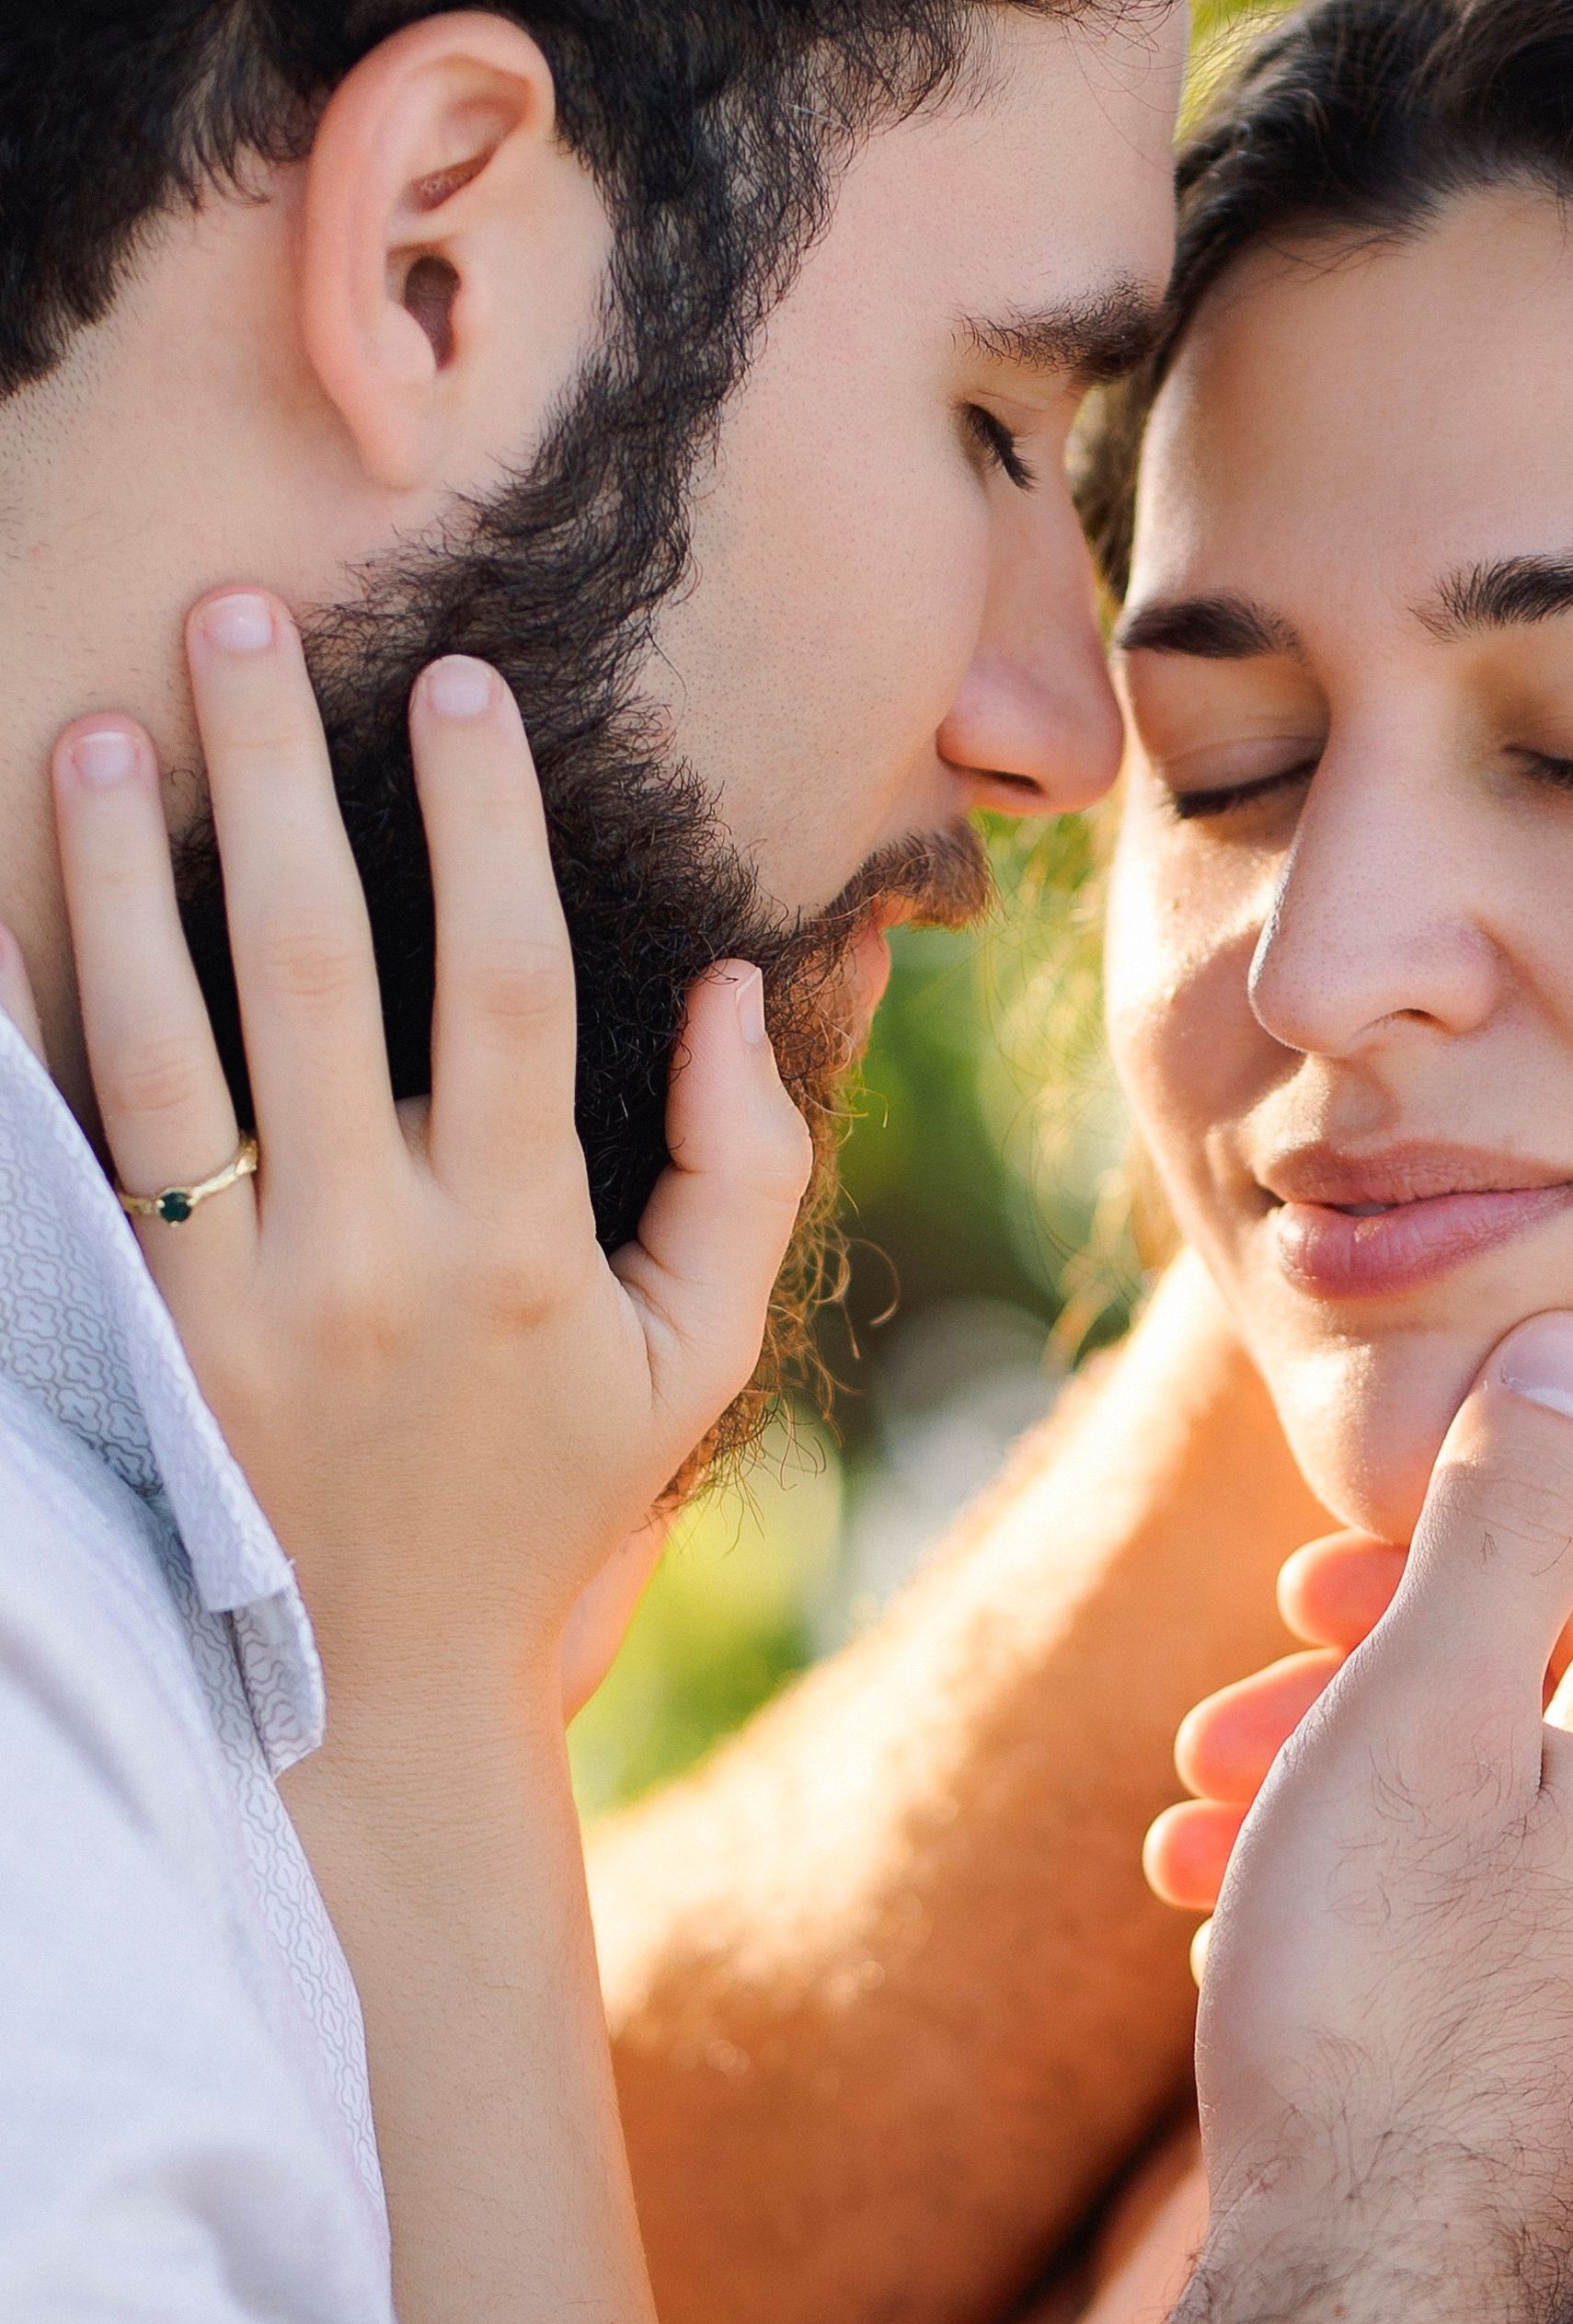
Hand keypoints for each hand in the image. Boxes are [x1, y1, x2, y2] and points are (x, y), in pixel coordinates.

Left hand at [52, 587, 809, 1743]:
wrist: (376, 1705)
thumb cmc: (552, 1502)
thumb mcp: (694, 1356)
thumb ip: (744, 1168)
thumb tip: (750, 981)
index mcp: (522, 1243)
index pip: (506, 986)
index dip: (485, 824)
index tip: (457, 685)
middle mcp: (372, 1260)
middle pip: (317, 972)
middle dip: (281, 780)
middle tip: (237, 618)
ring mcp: (236, 1308)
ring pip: (166, 1049)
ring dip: (129, 878)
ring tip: (103, 730)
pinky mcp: (140, 1349)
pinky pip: (73, 1169)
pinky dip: (26, 1042)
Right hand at [1056, 1312, 1572, 2323]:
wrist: (1366, 2307)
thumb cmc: (1373, 1998)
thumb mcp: (1416, 1704)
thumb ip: (1510, 1509)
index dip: (1437, 1544)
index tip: (1305, 1598)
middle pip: (1548, 1677)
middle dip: (1367, 1676)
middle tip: (1224, 1721)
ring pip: (1518, 1804)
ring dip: (1352, 1787)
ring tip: (1200, 1830)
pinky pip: (1523, 1921)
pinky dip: (1398, 1892)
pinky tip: (1265, 1927)